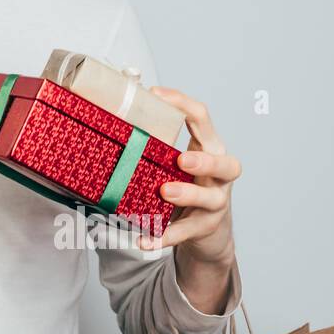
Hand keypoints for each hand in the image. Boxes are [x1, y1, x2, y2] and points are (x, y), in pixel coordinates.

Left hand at [139, 86, 238, 266]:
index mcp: (209, 148)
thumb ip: (156, 143)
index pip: (203, 119)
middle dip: (204, 160)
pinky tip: (144, 240)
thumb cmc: (186, 184)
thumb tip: (108, 118)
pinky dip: (163, 236)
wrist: (208, 231)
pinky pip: (185, 233)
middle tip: (181, 158)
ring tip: (164, 192)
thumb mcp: (176, 160)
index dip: (183, 103)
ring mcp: (216, 203)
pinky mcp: (205, 228)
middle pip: (225, 163)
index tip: (155, 93)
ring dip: (188, 194)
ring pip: (210, 198)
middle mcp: (219, 175)